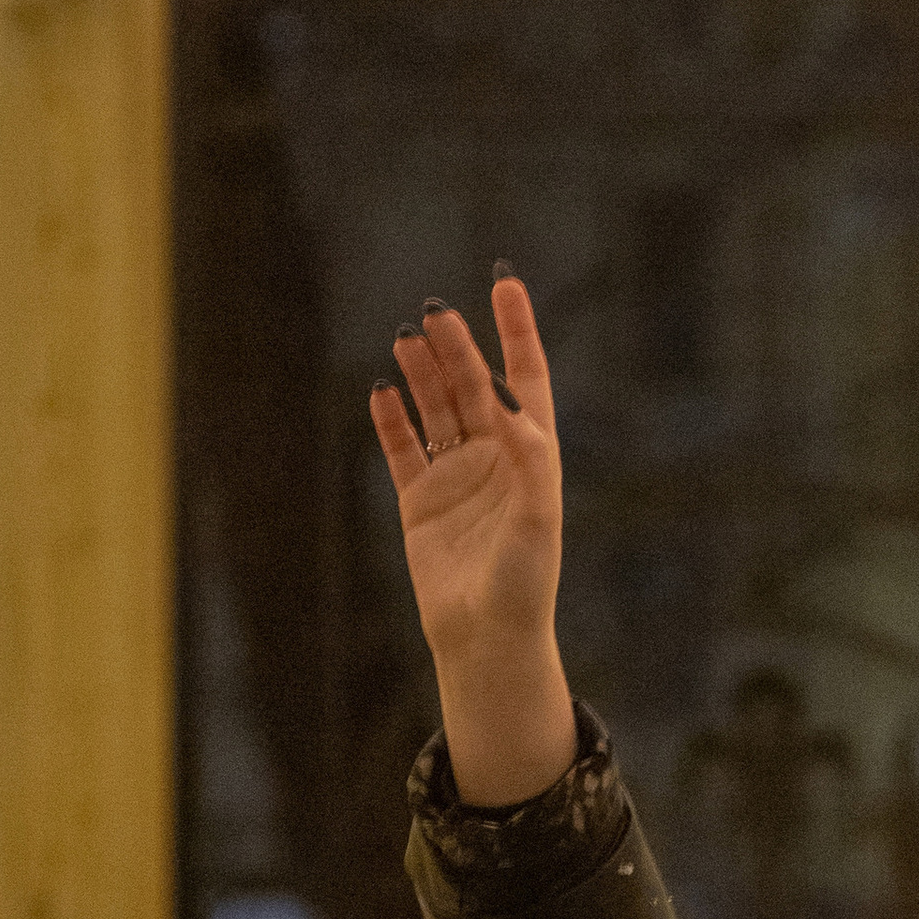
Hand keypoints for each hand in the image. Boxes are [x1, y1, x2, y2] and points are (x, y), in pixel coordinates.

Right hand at [370, 278, 579, 807]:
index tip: (504, 281)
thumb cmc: (524, 581)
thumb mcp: (537, 518)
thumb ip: (528, 460)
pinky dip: (391, 419)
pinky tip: (380, 389)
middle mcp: (495, 457)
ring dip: (422, 374)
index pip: (526, 377)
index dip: (516, 330)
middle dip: (456, 348)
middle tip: (434, 313)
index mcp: (533, 455)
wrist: (486, 637)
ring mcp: (455, 476)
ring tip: (406, 338)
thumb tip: (512, 406)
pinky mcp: (419, 501)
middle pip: (472, 386)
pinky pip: (402, 448)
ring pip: (435, 409)